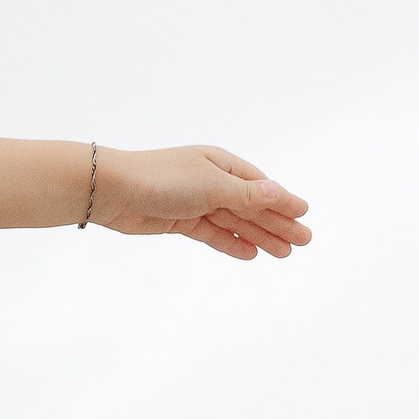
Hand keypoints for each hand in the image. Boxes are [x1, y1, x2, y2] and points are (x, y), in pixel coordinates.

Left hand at [94, 145, 310, 259]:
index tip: (304, 214)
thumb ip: (246, 195)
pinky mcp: (179, 221)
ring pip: (234, 222)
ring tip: (283, 253)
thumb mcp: (211, 186)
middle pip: (251, 206)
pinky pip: (213, 233)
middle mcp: (210, 181)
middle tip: (303, 241)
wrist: (113, 191)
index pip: (260, 186)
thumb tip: (280, 193)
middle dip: (277, 223)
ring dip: (259, 236)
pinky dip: (231, 243)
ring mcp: (195, 202)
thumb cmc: (162, 179)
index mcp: (221, 164)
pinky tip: (250, 253)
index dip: (283, 201)